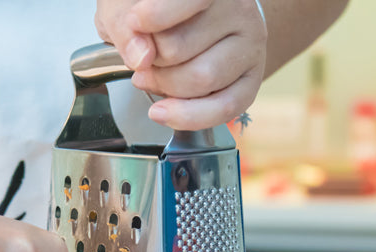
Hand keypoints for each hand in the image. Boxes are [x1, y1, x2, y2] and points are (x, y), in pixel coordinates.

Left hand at [95, 0, 266, 130]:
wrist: (189, 21)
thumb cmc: (158, 9)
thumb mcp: (128, 5)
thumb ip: (124, 24)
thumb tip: (142, 57)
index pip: (189, 1)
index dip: (151, 18)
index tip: (134, 24)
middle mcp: (239, 10)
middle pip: (179, 48)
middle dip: (150, 61)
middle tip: (144, 55)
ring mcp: (249, 46)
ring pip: (201, 79)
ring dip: (165, 86)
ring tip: (152, 75)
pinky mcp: (251, 80)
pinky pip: (223, 108)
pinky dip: (187, 116)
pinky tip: (163, 111)